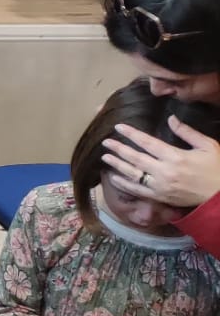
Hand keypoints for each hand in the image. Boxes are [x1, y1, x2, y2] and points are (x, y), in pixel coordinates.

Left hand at [103, 118, 219, 208]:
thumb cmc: (216, 168)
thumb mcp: (207, 146)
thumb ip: (187, 132)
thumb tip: (170, 118)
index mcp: (175, 157)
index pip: (148, 143)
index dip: (132, 134)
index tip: (118, 127)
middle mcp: (165, 171)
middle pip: (136, 158)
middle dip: (119, 149)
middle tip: (105, 142)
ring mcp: (160, 186)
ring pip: (133, 174)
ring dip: (117, 165)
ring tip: (105, 157)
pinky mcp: (160, 197)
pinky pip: (138, 190)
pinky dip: (124, 184)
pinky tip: (114, 178)